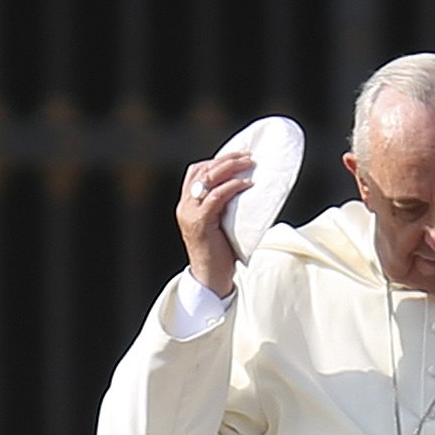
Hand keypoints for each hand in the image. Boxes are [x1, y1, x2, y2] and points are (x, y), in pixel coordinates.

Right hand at [175, 149, 256, 300]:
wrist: (210, 279)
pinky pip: (216, 197)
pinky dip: (233, 187)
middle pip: (202, 171)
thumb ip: (222, 205)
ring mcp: (190, 214)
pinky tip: (247, 184)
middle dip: (226, 160)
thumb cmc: (218, 253)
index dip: (215, 161)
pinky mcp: (200, 223)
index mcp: (186, 205)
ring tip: (249, 164)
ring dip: (230, 168)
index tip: (237, 156)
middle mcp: (185, 206)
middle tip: (248, 156)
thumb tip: (243, 186)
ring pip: (208, 179)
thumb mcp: (218, 223)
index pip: (196, 172)